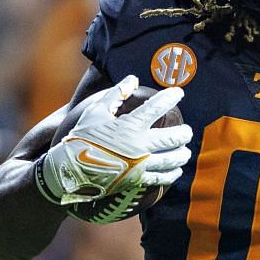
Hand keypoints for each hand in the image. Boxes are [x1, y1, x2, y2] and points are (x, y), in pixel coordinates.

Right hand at [37, 75, 192, 220]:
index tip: (179, 93)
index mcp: (130, 126)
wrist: (71, 170)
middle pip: (172, 138)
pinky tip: (176, 171)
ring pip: (171, 160)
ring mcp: (140, 166)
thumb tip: (133, 79)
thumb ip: (116, 94)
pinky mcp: (137, 181)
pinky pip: (161, 178)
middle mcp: (140, 146)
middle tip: (188, 131)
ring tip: (186, 151)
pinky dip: (172, 174)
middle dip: (184, 133)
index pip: (157, 108)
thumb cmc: (82, 137)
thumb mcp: (96, 111)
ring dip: (182, 154)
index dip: (170, 98)